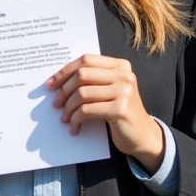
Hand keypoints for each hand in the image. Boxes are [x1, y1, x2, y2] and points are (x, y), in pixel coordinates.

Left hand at [48, 54, 164, 174]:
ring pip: (82, 93)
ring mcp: (124, 91)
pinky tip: (75, 125)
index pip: (86, 60)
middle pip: (82, 75)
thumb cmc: (121, 112)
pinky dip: (76, 118)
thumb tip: (59, 81)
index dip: (65, 71)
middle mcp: (124, 75)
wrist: (143, 136)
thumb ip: (94, 80)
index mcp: (120, 65)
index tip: (51, 83)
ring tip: (65, 117)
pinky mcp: (120, 109)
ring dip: (68, 107)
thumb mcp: (111, 90)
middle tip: (56, 103)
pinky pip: (87, 110)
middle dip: (64, 90)